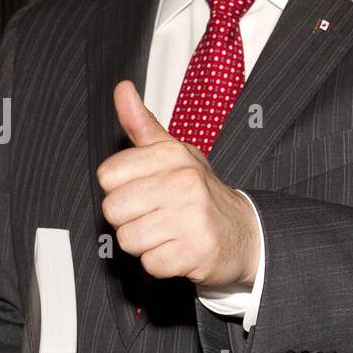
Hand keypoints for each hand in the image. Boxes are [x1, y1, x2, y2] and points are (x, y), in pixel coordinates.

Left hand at [97, 79, 259, 287]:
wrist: (244, 232)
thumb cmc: (199, 192)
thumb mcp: (173, 153)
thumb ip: (142, 125)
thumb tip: (121, 89)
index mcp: (170, 155)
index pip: (108, 175)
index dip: (120, 188)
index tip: (143, 190)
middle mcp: (182, 182)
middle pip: (113, 210)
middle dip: (129, 219)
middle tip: (155, 216)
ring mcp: (191, 217)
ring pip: (128, 239)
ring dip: (144, 243)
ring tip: (167, 232)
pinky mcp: (196, 252)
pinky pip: (150, 264)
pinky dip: (161, 263)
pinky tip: (179, 249)